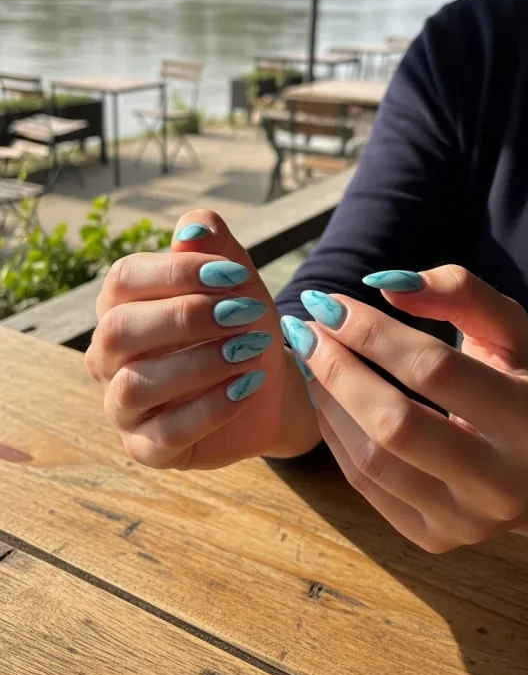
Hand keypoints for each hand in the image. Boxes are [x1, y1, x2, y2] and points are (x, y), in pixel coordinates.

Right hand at [85, 211, 318, 469]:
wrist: (271, 384)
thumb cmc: (242, 323)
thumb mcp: (236, 280)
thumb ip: (214, 248)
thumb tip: (193, 226)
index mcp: (120, 305)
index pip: (124, 279)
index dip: (177, 271)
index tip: (234, 274)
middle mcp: (108, 355)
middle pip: (118, 330)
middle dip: (185, 317)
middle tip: (244, 312)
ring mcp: (121, 405)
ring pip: (135, 384)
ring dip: (199, 364)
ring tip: (250, 350)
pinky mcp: (146, 448)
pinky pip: (163, 433)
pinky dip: (210, 409)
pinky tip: (246, 387)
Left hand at [281, 267, 527, 552]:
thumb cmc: (519, 389)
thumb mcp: (508, 332)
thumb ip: (459, 292)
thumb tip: (383, 284)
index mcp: (527, 420)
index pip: (434, 370)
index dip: (372, 332)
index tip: (328, 303)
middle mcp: (499, 481)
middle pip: (396, 422)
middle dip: (338, 368)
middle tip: (304, 330)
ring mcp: (463, 520)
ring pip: (373, 460)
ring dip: (328, 401)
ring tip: (309, 360)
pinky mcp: (431, 538)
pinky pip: (364, 485)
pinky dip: (334, 436)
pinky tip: (324, 397)